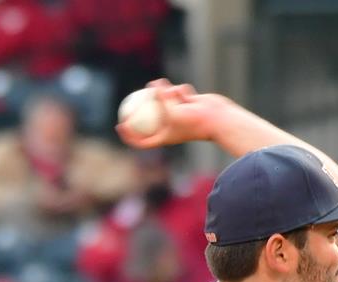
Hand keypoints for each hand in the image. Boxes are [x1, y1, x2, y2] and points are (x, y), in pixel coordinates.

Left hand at [114, 80, 229, 149]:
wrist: (217, 118)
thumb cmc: (194, 120)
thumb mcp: (173, 110)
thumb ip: (161, 98)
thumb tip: (150, 87)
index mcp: (165, 137)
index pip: (143, 141)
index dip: (129, 136)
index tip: (120, 126)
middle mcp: (171, 127)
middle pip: (150, 121)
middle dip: (140, 111)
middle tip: (131, 99)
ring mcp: (179, 115)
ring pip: (164, 101)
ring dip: (163, 92)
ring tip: (159, 83)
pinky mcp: (188, 105)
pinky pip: (178, 94)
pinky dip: (180, 91)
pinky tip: (185, 91)